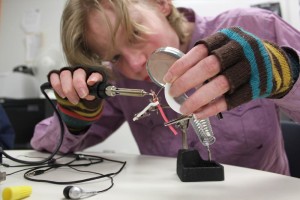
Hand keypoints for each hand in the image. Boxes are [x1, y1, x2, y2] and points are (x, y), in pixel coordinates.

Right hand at [48, 66, 105, 104]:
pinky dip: (57, 86)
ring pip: (65, 74)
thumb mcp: (93, 95)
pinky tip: (63, 95)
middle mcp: (80, 70)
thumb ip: (93, 94)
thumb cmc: (87, 93)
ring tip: (74, 100)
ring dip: (68, 89)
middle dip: (79, 85)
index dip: (93, 78)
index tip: (91, 83)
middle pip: (78, 73)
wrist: (79, 96)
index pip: (95, 73)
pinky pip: (54, 77)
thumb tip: (88, 95)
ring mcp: (68, 72)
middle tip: (82, 96)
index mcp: (93, 74)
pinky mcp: (57, 75)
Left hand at [163, 27, 294, 118]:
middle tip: (173, 94)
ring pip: (220, 85)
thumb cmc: (237, 57)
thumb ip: (203, 58)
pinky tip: (199, 113)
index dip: (181, 66)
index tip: (167, 79)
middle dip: (186, 82)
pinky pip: (230, 101)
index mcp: (226, 38)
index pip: (199, 51)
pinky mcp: (254, 87)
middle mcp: (239, 50)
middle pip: (208, 67)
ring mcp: (249, 69)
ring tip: (184, 109)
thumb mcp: (222, 48)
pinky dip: (212, 108)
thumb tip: (175, 78)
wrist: (272, 64)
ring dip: (197, 99)